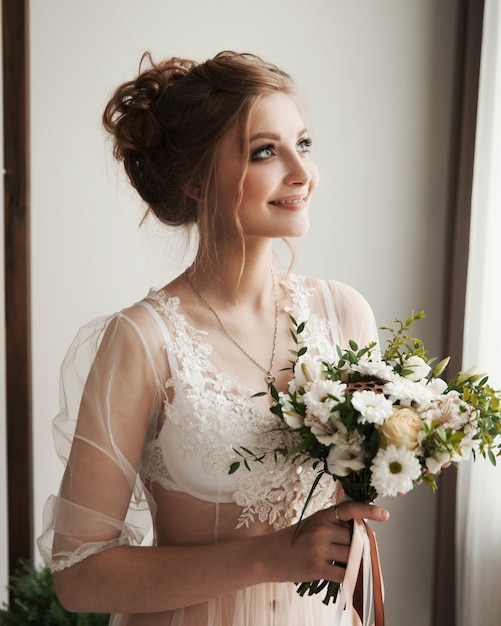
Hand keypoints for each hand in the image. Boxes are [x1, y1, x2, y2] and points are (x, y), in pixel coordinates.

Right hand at [264, 501, 388, 584]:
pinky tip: (343, 576)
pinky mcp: (317, 567)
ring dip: (353, 562)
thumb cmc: (294, 540)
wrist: (269, 555)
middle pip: (355, 538)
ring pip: (352, 555)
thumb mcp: (313, 524)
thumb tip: (363, 534)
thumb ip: (335, 526)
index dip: (369, 511)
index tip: (385, 515)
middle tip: (347, 551)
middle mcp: (321, 529)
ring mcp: (319, 548)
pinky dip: (349, 577)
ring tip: (339, 562)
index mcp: (322, 515)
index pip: (350, 509)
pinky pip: (345, 573)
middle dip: (357, 546)